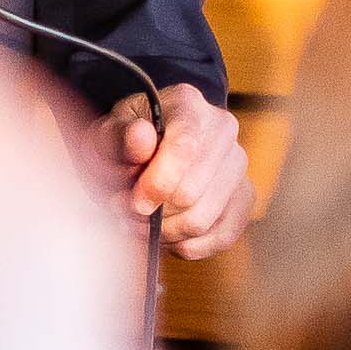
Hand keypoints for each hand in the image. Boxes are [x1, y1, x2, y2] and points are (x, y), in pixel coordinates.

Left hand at [105, 85, 253, 259]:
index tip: (133, 201)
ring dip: (165, 232)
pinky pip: (222, 236)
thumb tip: (141, 138)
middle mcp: (223, 129)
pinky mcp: (244, 196)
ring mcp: (237, 164)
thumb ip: (119, 137)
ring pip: (203, 219)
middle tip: (127, 211)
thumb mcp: (107, 135)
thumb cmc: (123, 143)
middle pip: (192, 192)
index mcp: (189, 104)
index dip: (156, 183)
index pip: (185, 147)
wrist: (144, 151)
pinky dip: (188, 245)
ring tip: (142, 223)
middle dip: (153, 212)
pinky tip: (167, 234)